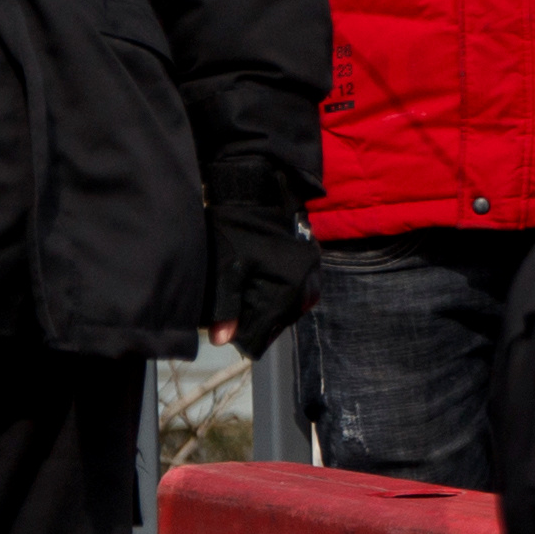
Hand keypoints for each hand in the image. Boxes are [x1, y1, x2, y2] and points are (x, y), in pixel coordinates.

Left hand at [211, 155, 317, 358]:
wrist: (257, 192)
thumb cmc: (238, 228)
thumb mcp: (226, 267)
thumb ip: (225, 306)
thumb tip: (221, 342)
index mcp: (290, 288)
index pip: (265, 331)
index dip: (241, 333)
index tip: (223, 327)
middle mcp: (308, 288)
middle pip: (276, 323)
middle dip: (252, 320)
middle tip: (229, 308)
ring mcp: (312, 279)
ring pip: (284, 311)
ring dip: (263, 309)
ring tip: (242, 295)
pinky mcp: (310, 270)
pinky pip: (292, 297)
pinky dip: (273, 297)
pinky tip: (257, 287)